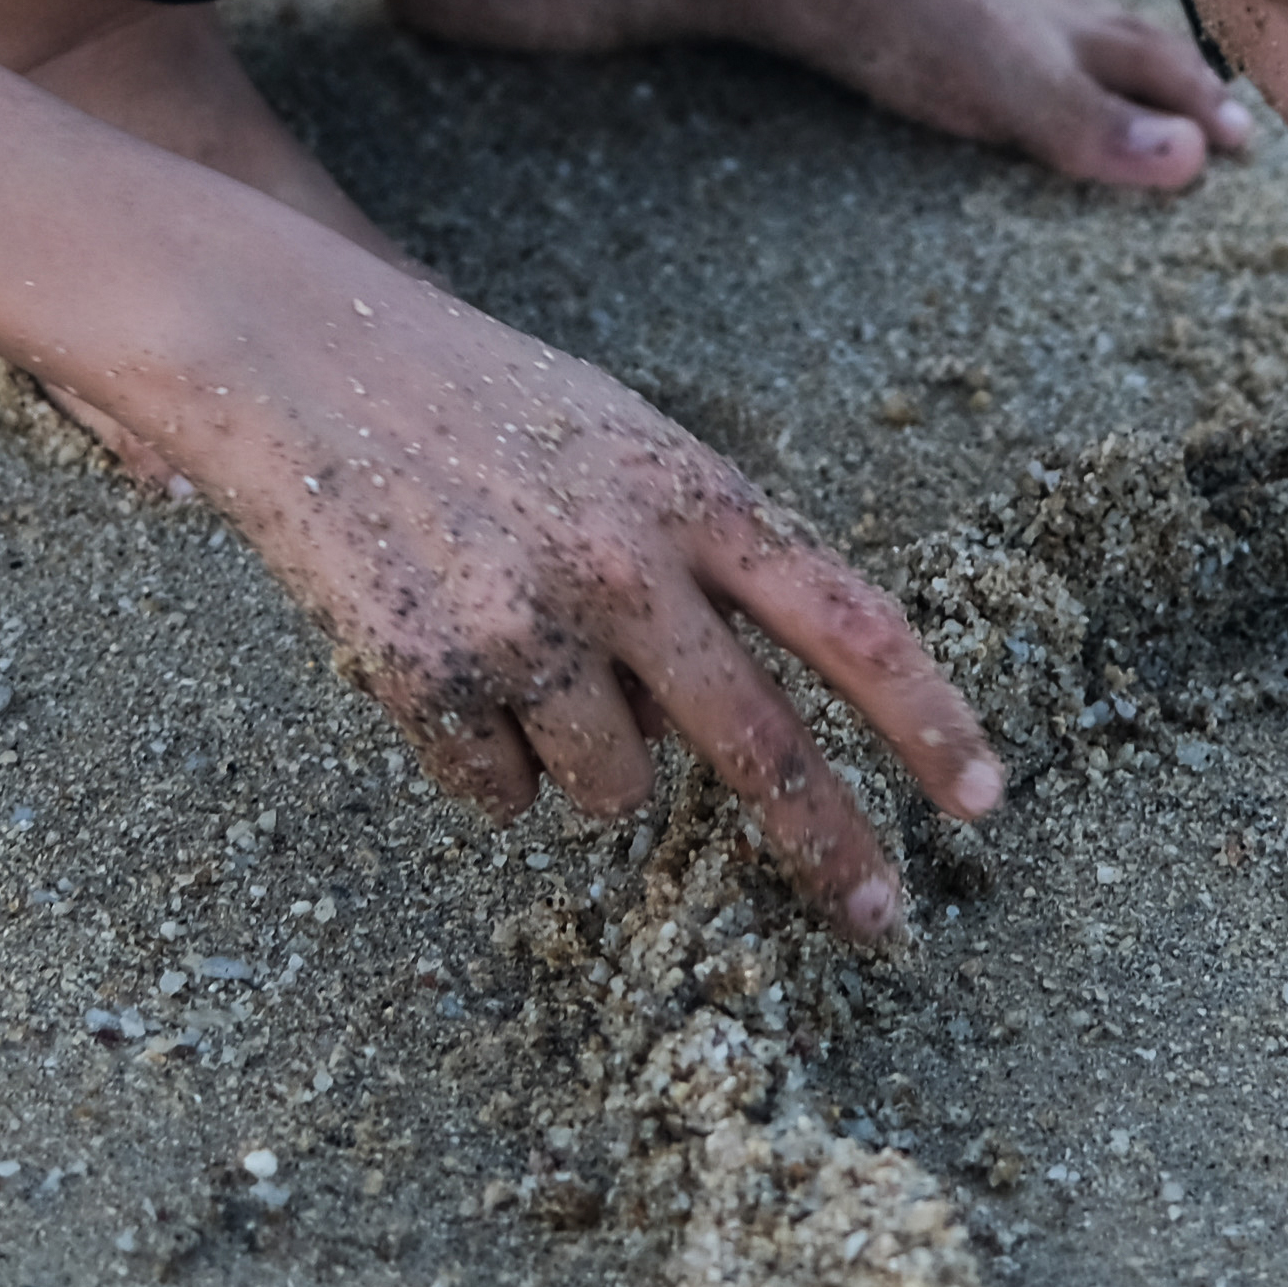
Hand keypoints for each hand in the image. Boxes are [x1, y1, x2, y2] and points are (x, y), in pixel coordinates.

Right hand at [125, 261, 1001, 945]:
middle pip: (763, 748)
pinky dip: (485, 762)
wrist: (301, 363)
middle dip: (833, 849)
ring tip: (522, 657)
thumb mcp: (622, 443)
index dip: (928, 715)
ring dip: (587, 761)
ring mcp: (528, 629)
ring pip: (615, 792)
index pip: (849, 619)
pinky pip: (503, 798)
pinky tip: (444, 663)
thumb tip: (741, 722)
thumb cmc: (478, 402)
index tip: (986, 799)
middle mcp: (626, 566)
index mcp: (692, 494)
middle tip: (883, 923)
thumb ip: (701, 556)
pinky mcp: (430, 680)